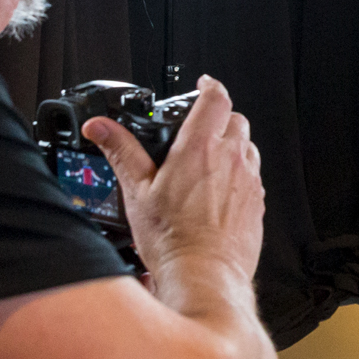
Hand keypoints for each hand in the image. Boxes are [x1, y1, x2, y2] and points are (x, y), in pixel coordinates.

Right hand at [83, 75, 263, 286]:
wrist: (205, 275)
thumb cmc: (173, 239)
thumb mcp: (137, 191)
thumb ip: (121, 152)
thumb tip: (101, 128)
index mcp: (201, 148)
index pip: (216, 98)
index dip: (210, 86)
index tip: (203, 84)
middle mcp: (231, 159)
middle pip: (235, 119)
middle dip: (219, 117)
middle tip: (200, 127)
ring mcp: (249, 180)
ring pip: (248, 146)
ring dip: (232, 145)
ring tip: (208, 160)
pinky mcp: (258, 202)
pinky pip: (254, 176)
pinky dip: (240, 173)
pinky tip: (219, 191)